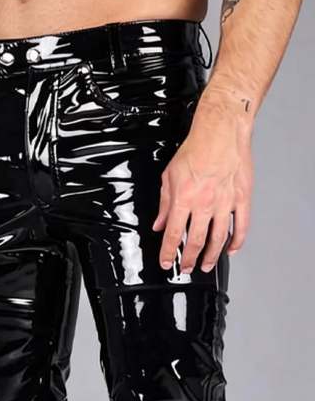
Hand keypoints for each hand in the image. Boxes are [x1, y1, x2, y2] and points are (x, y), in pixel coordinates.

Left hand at [152, 96, 253, 272]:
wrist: (220, 133)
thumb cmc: (195, 150)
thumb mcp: (169, 176)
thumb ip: (164, 204)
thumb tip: (159, 224)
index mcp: (184, 199)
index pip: (173, 234)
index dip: (167, 252)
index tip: (165, 262)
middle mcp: (204, 204)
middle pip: (195, 241)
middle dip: (188, 259)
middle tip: (186, 268)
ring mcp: (225, 202)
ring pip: (218, 238)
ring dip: (211, 256)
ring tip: (205, 265)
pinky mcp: (241, 198)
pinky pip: (241, 225)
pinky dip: (237, 241)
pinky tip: (231, 250)